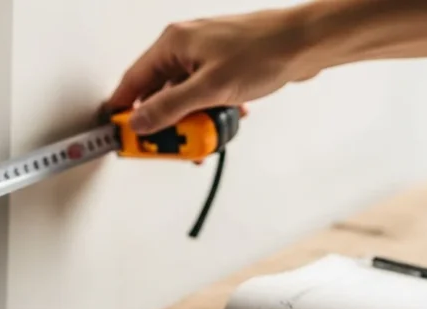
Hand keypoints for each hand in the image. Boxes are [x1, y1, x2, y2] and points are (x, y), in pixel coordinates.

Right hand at [104, 8, 322, 133]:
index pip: (133, 81)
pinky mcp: (224, 65)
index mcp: (173, 43)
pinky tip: (225, 121)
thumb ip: (169, 108)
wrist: (305, 44)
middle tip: (168, 146)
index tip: (120, 134)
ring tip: (203, 139)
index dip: (123, 110)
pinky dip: (210, 112)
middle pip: (158, 93)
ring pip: (183, 97)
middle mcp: (185, 46)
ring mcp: (205, 56)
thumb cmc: (264, 52)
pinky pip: (204, 95)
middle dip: (165, 123)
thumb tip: (139, 122)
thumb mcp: (209, 89)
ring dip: (192, 121)